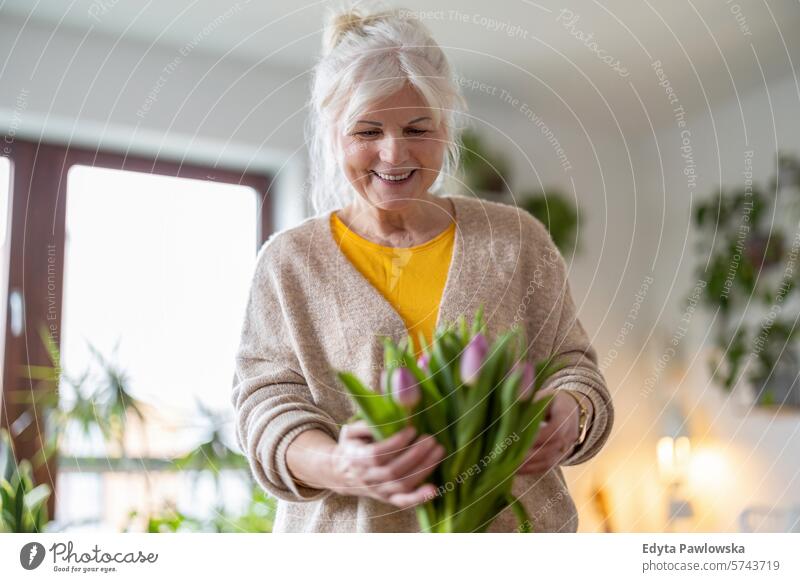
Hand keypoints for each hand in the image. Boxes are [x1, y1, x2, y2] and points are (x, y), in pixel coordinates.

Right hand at [328, 420, 445, 507]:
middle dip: (415, 454)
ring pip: (402, 484)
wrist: (343, 474)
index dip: (396, 443)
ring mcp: (378, 491)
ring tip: (438, 450)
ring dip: (423, 469)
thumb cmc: (351, 447)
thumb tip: (387, 416)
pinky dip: (419, 497)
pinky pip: (404, 502)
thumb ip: (366, 424)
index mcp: (356, 458)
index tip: (412, 429)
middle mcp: (367, 478)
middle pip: (393, 470)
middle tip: (431, 438)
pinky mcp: (388, 499)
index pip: (377, 454)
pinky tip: (433, 489)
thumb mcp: (351, 432)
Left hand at [517, 388, 580, 474]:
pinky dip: (530, 469)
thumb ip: (528, 401)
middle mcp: (570, 433)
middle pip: (551, 448)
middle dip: (529, 453)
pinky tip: (515, 469)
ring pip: (549, 461)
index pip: (556, 428)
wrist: (570, 410)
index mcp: (566, 414)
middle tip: (508, 455)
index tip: (519, 438)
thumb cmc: (550, 400)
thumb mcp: (541, 396)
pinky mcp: (561, 458)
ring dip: (528, 465)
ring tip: (509, 465)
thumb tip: (510, 402)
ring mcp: (567, 448)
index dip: (539, 436)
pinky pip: (546, 467)